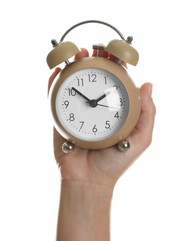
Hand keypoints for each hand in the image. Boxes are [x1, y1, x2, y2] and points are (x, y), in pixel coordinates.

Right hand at [48, 50, 155, 188]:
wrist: (89, 180)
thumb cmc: (116, 162)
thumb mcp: (140, 139)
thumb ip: (148, 113)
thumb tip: (148, 84)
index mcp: (113, 110)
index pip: (115, 83)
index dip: (116, 67)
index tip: (116, 55)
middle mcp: (96, 108)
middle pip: (94, 80)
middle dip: (94, 61)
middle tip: (94, 51)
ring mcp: (77, 111)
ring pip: (74, 84)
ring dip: (75, 66)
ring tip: (78, 55)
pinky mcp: (60, 117)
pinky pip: (56, 97)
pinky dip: (55, 82)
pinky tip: (60, 72)